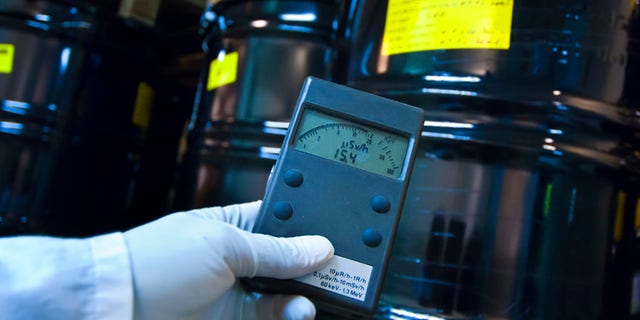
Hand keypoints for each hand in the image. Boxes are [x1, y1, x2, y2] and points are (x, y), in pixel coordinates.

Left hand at [124, 201, 333, 319]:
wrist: (117, 307)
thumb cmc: (157, 262)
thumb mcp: (222, 246)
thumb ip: (274, 249)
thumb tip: (319, 247)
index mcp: (234, 224)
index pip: (283, 220)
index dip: (310, 227)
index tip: (337, 236)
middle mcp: (240, 257)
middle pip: (292, 258)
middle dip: (316, 263)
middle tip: (341, 268)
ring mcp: (239, 291)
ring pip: (289, 291)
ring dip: (309, 292)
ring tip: (318, 294)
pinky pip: (276, 315)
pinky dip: (292, 313)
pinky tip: (300, 310)